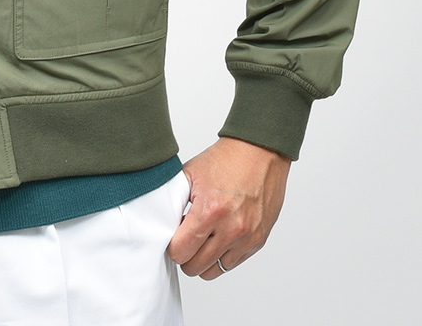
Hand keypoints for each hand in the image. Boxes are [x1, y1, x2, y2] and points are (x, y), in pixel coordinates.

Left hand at [167, 136, 290, 280]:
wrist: (260, 152)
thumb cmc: (226, 160)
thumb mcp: (190, 174)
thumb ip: (175, 200)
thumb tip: (162, 222)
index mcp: (210, 211)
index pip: (181, 251)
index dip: (172, 246)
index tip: (172, 238)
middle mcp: (231, 228)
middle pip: (196, 267)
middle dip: (185, 255)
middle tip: (184, 239)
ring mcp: (247, 237)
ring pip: (214, 270)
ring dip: (203, 259)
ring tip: (201, 238)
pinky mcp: (258, 241)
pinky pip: (232, 263)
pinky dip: (221, 255)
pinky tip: (217, 236)